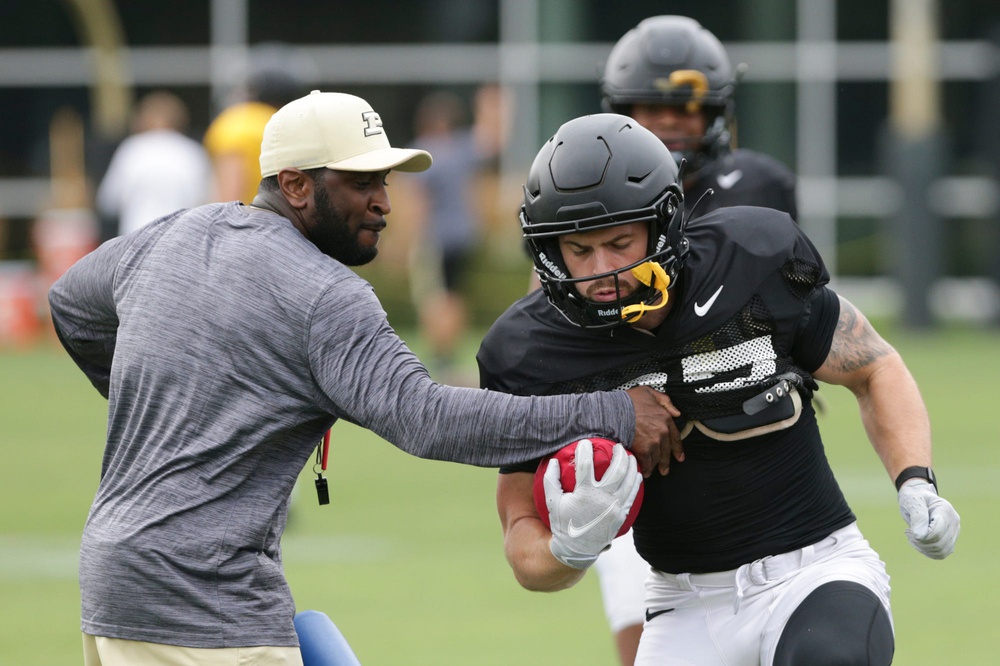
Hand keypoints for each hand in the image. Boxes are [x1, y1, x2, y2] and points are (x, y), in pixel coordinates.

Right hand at [545, 440, 641, 569]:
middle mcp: (602, 498)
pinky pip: (633, 495)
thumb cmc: (563, 524)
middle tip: (617, 446)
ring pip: (628, 480)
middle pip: (616, 469)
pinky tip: (636, 475)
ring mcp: (614, 507)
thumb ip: (551, 480)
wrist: (577, 549)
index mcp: (584, 493)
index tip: (585, 443)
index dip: (585, 450)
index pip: (585, 464)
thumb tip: (552, 461)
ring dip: (630, 465)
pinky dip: (636, 482)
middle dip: (618, 454)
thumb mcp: (552, 502)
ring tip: (629, 456)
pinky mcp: (622, 514)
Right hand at [624, 386, 683, 476]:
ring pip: (656, 458)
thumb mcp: (649, 392)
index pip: (675, 437)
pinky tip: (643, 471)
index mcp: (665, 418)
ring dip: (653, 466)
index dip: (678, 449)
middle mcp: (662, 432)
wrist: (614, 410)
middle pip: (666, 451)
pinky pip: (646, 463)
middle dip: (665, 462)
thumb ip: (665, 401)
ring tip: (650, 471)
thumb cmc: (628, 401)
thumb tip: (676, 412)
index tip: (679, 457)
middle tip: (664, 470)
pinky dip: (644, 468)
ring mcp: (653, 442)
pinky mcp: (643, 450)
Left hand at [897, 479, 959, 558]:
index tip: (908, 530)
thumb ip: (918, 517)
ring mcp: (954, 532)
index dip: (920, 535)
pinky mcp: (950, 540)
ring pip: (942, 551)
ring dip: (923, 548)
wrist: (918, 496)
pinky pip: (941, 553)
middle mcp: (954, 522)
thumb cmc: (914, 498)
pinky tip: (918, 542)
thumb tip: (919, 536)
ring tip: (912, 537)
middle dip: (920, 542)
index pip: (936, 532)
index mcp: (945, 510)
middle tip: (908, 533)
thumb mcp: (912, 501)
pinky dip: (928, 552)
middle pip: (939, 543)